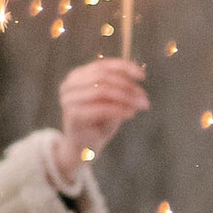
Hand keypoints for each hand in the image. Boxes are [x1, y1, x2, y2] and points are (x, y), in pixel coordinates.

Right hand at [49, 59, 149, 184]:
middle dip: (127, 85)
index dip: (124, 68)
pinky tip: (131, 114)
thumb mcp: (112, 100)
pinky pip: (101, 108)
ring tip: (141, 105)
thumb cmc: (100, 121)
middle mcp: (69, 85)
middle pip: (103, 77)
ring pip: (102, 91)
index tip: (142, 76)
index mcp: (77, 76)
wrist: (84, 147)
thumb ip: (120, 85)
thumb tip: (138, 73)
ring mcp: (69, 99)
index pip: (102, 65)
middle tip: (144, 96)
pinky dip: (120, 110)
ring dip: (126, 97)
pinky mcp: (73, 115)